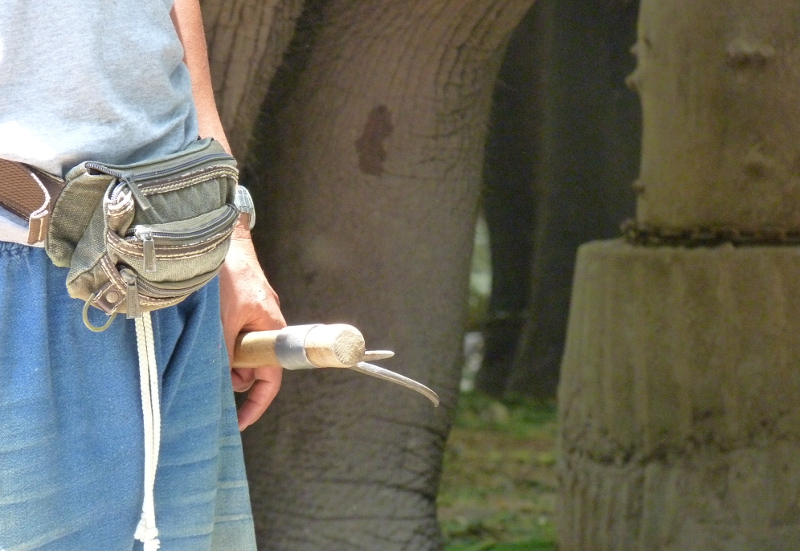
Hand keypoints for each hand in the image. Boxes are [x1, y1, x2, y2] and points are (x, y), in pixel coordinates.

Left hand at [219, 225, 285, 429]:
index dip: (257, 404)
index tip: (238, 422)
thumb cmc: (225, 273)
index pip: (272, 377)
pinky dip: (215, 340)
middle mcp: (264, 323)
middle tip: (206, 374)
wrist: (213, 234)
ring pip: (237, 350)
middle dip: (231, 376)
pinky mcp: (235, 304)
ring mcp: (249, 313)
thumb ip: (225, 353)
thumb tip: (223, 381)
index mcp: (271, 327)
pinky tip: (198, 333)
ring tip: (199, 345)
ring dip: (220, 355)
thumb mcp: (222, 320)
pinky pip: (228, 334)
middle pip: (252, 366)